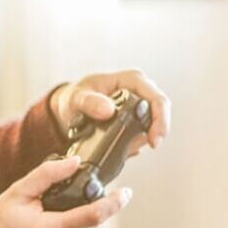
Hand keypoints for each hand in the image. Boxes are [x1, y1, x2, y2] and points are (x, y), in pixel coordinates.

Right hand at [0, 156, 130, 227]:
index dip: (114, 204)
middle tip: (56, 205)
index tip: (126, 193)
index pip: (93, 216)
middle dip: (82, 210)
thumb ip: (47, 175)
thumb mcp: (16, 193)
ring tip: (40, 224)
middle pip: (89, 225)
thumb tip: (74, 163)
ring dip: (70, 226)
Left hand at [50, 69, 170, 152]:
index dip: (160, 119)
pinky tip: (120, 147)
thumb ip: (89, 102)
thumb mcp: (75, 98)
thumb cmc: (74, 97)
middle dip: (153, 134)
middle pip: (160, 114)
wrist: (68, 108)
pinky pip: (142, 135)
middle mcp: (139, 91)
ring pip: (151, 127)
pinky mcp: (134, 121)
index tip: (153, 139)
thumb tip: (108, 110)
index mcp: (130, 80)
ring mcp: (138, 107)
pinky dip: (132, 144)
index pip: (155, 98)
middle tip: (140, 148)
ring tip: (120, 146)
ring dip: (139, 141)